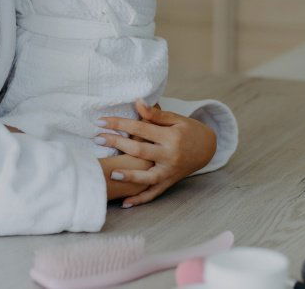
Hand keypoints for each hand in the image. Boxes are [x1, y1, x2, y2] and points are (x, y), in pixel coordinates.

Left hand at [96, 99, 216, 207]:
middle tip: (97, 139)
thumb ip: (156, 114)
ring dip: (129, 176)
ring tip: (112, 174)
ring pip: (147, 177)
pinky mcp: (169, 182)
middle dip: (116, 144)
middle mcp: (170, 155)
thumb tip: (137, 102)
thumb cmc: (189, 130)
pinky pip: (154, 193)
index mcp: (171, 136)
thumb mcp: (176, 119)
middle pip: (139, 150)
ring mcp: (169, 171)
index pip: (140, 128)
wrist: (208, 149)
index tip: (101, 121)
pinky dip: (140, 199)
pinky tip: (125, 203)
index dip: (119, 124)